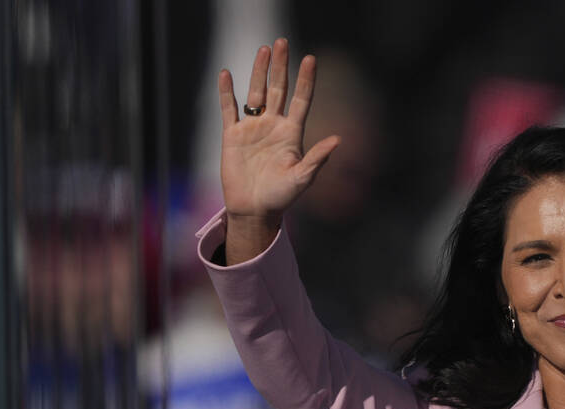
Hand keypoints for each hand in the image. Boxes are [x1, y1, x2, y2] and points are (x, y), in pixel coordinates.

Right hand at [217, 39, 339, 260]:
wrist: (254, 209)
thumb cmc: (281, 197)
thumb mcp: (302, 178)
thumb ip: (317, 159)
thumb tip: (338, 140)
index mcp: (292, 134)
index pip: (301, 100)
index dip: (306, 80)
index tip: (311, 59)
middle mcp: (273, 125)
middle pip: (278, 89)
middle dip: (281, 66)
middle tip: (282, 42)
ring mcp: (253, 128)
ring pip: (256, 92)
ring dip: (259, 71)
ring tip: (263, 50)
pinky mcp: (233, 135)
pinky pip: (229, 108)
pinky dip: (227, 92)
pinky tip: (226, 74)